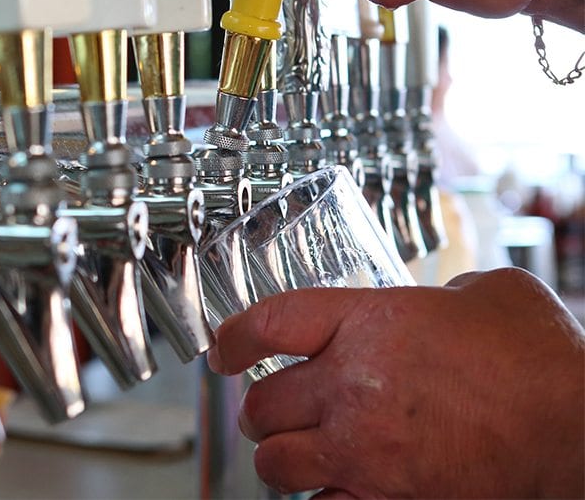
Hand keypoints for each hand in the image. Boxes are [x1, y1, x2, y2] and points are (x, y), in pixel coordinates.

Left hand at [207, 268, 584, 496]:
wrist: (580, 430)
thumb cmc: (540, 362)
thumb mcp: (486, 293)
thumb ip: (441, 291)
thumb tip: (438, 301)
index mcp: (368, 323)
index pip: (268, 324)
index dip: (232, 336)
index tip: (221, 348)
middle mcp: (352, 387)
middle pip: (261, 402)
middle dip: (258, 407)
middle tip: (267, 408)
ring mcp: (365, 451)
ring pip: (277, 463)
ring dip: (278, 456)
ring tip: (292, 451)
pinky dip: (320, 498)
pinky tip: (336, 487)